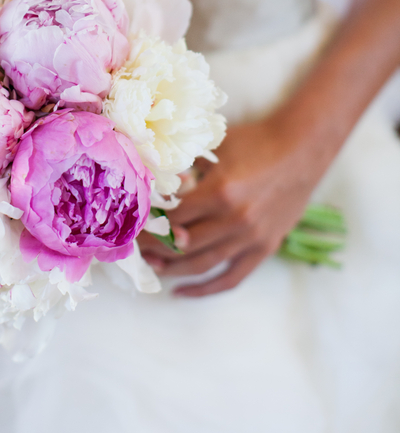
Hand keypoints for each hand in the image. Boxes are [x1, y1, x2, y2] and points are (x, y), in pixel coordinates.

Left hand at [138, 115, 326, 296]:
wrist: (301, 148)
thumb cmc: (255, 141)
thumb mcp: (215, 147)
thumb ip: (186, 168)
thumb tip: (156, 186)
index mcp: (221, 192)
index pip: (173, 218)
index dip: (149, 224)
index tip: (132, 224)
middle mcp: (236, 220)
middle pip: (183, 245)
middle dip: (154, 248)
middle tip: (134, 247)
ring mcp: (252, 238)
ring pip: (202, 265)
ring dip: (171, 269)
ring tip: (151, 265)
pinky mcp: (264, 248)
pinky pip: (231, 278)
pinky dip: (205, 289)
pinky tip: (182, 291)